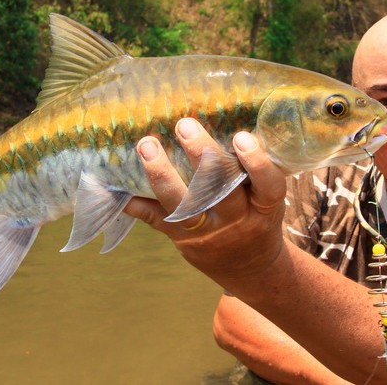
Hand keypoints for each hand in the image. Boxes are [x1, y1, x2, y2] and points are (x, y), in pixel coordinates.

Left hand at [124, 117, 287, 285]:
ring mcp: (206, 231)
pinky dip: (135, 202)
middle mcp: (236, 220)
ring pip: (183, 205)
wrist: (249, 269)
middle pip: (219, 190)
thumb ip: (252, 171)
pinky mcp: (182, 239)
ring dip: (161, 173)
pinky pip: (155, 219)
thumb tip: (227, 117)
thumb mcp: (267, 198)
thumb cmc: (258, 218)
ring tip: (147, 144)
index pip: (267, 186)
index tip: (241, 137)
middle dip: (201, 156)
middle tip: (184, 125)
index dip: (256, 163)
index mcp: (264, 207)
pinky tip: (118, 184)